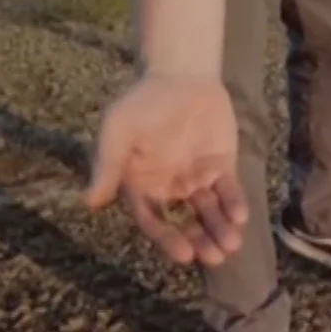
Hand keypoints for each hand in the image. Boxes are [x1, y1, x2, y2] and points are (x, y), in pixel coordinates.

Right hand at [84, 75, 247, 266]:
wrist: (180, 74)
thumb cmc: (142, 101)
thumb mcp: (118, 130)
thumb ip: (107, 165)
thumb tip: (90, 202)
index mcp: (140, 185)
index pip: (153, 220)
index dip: (167, 238)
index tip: (184, 254)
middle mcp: (168, 189)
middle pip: (184, 223)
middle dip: (199, 240)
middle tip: (214, 257)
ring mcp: (195, 180)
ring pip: (209, 212)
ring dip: (220, 229)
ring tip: (231, 245)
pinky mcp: (220, 168)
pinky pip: (228, 191)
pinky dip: (235, 204)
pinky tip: (241, 217)